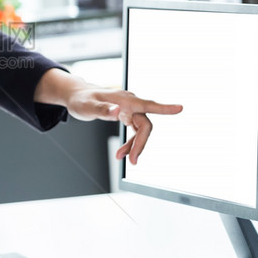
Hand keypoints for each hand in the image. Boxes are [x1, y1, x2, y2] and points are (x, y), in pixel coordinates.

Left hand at [34, 69, 181, 164]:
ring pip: (140, 129)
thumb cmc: (81, 100)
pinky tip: (122, 152)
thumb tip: (117, 112)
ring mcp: (129, 109)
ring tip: (120, 157)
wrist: (77, 95)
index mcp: (123, 99)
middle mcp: (130, 103)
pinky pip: (134, 130)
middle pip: (145, 125)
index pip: (147, 104)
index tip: (180, 108)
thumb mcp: (87, 106)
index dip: (164, 108)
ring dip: (134, 145)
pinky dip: (130, 142)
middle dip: (141, 144)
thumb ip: (102, 110)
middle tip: (132, 161)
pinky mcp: (126, 114)